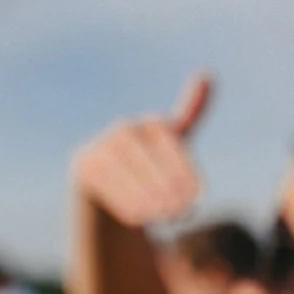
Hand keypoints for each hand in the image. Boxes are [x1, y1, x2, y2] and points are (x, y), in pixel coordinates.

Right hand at [71, 73, 212, 227]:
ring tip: (165, 216)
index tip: (201, 198)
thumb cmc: (152, 164)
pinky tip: (141, 218)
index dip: (187, 171)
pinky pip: (107, 186)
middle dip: (169, 188)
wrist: (108, 184)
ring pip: (128, 173)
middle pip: (150, 160)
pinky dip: (125, 202)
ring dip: (148, 198)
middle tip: (184, 213)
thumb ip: (192, 116)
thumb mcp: (177, 145)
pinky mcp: (85, 167)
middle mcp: (127, 131)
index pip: (173, 146)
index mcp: (156, 126)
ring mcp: (103, 147)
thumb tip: (208, 74)